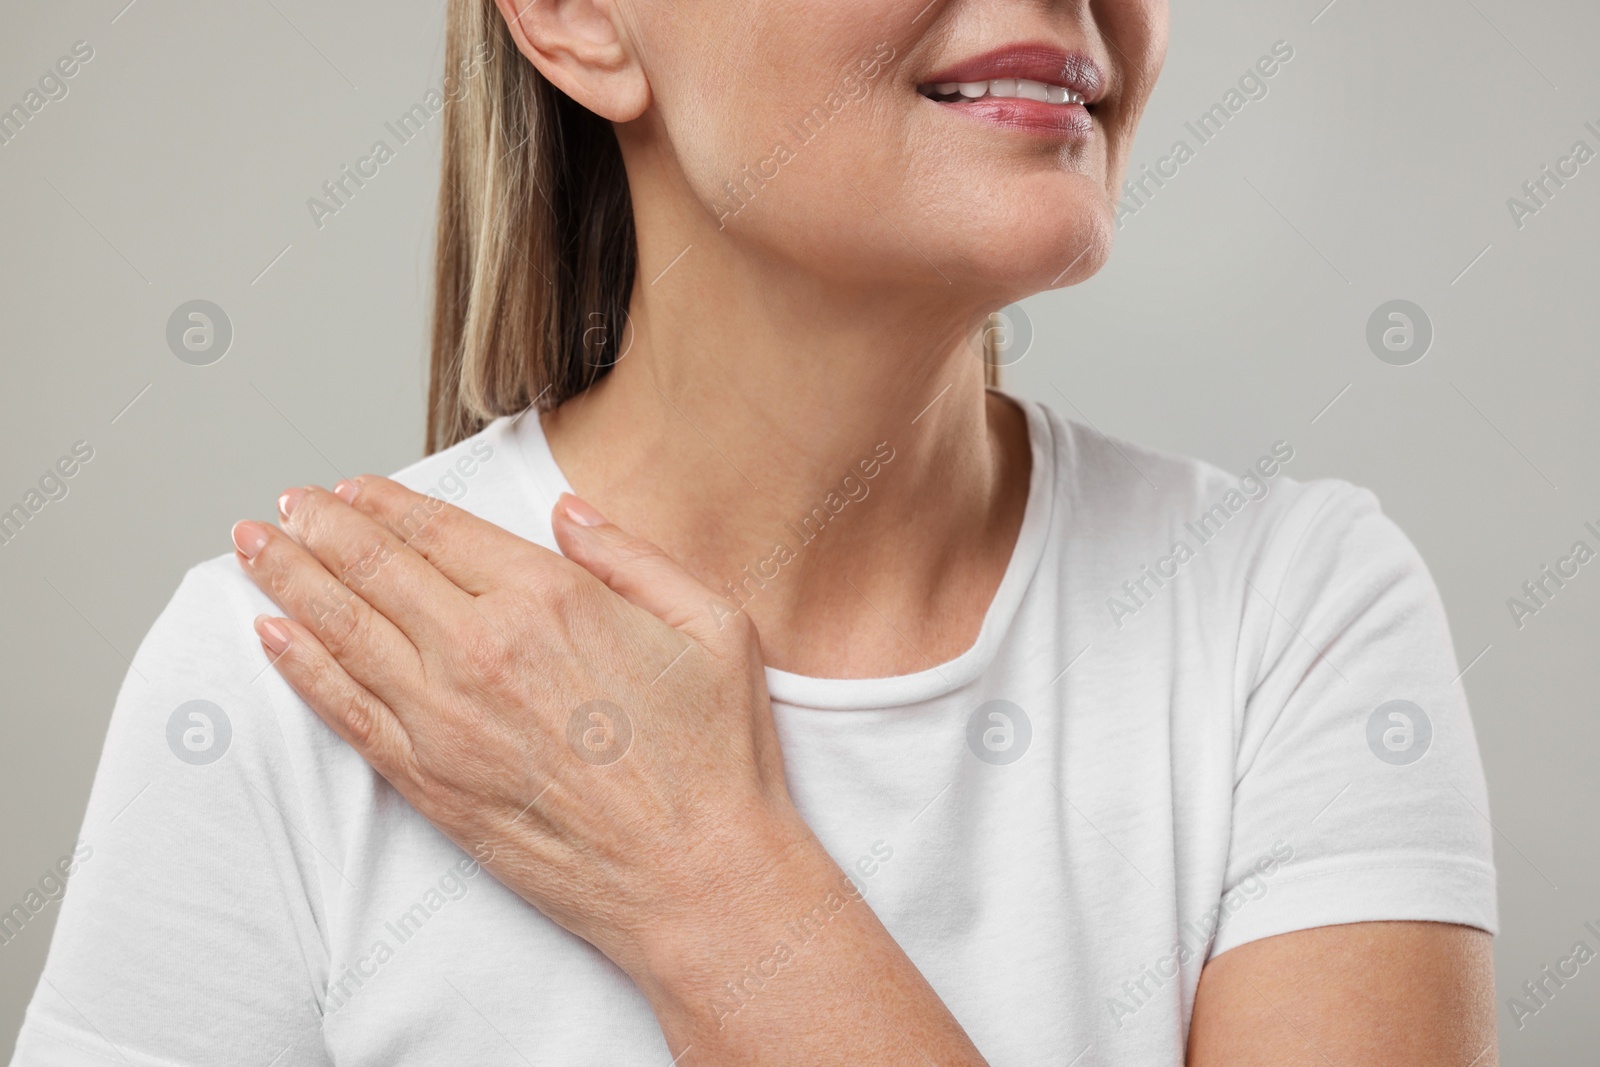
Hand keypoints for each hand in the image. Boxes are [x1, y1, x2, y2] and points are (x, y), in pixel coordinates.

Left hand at [229, 476, 811, 985]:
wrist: (696, 878)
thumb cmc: (715, 757)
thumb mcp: (712, 624)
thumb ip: (630, 556)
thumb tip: (567, 512)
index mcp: (549, 598)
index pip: (438, 530)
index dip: (383, 502)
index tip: (351, 487)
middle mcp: (481, 649)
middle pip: (375, 568)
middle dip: (320, 528)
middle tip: (287, 506)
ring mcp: (445, 719)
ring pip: (343, 630)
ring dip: (291, 581)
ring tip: (256, 548)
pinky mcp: (429, 782)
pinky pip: (344, 710)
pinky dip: (300, 667)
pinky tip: (272, 636)